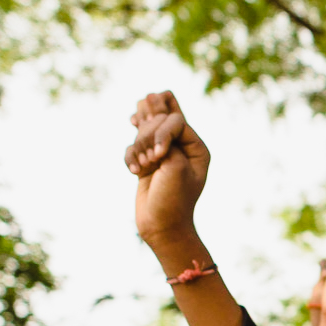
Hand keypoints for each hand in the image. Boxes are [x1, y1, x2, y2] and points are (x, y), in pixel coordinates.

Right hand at [125, 91, 210, 249]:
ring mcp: (162, 150)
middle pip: (157, 116)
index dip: (161, 132)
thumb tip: (152, 96)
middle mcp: (180, 144)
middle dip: (147, 137)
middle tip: (152, 161)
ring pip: (141, 128)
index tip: (159, 156)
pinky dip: (130, 158)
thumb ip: (165, 132)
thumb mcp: (175, 166)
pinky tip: (135, 172)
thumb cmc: (174, 200)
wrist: (162, 228)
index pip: (174, 119)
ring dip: (138, 147)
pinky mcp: (145, 159)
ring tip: (145, 166)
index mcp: (196, 145)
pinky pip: (131, 145)